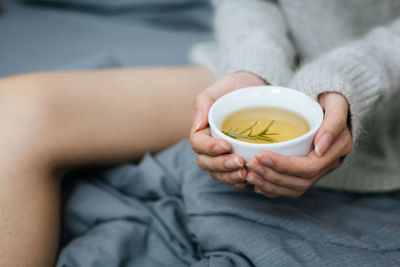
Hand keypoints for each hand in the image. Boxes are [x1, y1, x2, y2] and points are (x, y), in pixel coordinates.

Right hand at [190, 72, 266, 188]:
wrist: (257, 89)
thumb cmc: (236, 86)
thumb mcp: (221, 86)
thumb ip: (203, 102)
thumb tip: (197, 125)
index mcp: (202, 129)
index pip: (198, 143)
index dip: (209, 148)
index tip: (226, 145)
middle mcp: (210, 145)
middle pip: (205, 162)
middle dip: (221, 165)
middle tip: (239, 162)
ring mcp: (223, 155)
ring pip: (217, 173)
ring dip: (229, 176)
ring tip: (245, 173)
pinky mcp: (237, 160)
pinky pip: (232, 177)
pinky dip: (237, 182)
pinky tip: (248, 179)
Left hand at [246, 92, 351, 197]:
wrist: (328, 101)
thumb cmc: (330, 97)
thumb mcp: (336, 102)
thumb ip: (334, 122)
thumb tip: (320, 148)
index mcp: (338, 148)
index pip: (309, 167)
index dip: (283, 165)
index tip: (260, 155)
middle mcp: (329, 163)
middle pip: (300, 181)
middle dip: (272, 175)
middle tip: (250, 164)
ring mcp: (319, 170)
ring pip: (294, 188)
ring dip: (270, 185)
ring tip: (249, 175)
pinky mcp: (307, 172)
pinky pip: (290, 189)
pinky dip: (273, 189)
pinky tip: (256, 184)